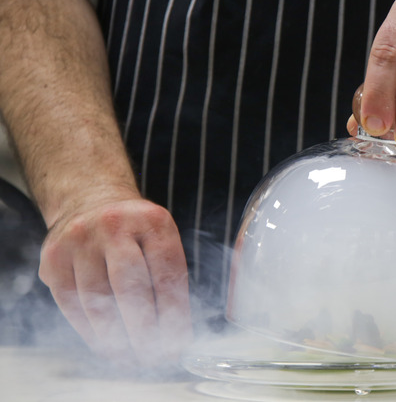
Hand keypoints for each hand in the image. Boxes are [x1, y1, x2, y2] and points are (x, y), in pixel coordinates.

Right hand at [38, 193, 191, 365]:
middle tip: (154, 355)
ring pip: (97, 300)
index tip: (179, 341)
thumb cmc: (135, 230)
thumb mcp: (161, 237)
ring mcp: (79, 241)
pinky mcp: (53, 258)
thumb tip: (176, 332)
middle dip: (144, 329)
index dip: (174, 312)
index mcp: (151, 221)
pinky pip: (72, 304)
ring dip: (115, 337)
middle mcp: (113, 226)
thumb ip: (170, 275)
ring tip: (131, 357)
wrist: (89, 201)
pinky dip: (90, 330)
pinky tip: (105, 344)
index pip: (167, 272)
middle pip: (130, 287)